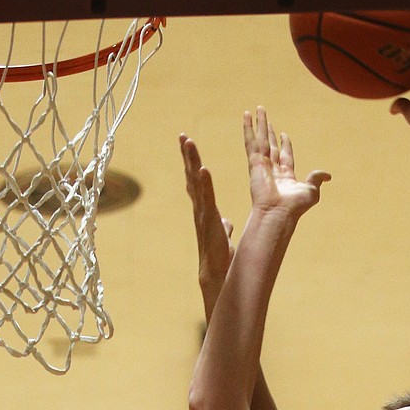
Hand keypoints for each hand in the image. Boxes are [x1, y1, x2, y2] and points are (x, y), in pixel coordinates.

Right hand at [179, 133, 234, 317]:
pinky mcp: (209, 220)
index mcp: (204, 209)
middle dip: (187, 156)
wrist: (217, 274)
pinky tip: (202, 169)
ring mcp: (202, 213)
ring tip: (188, 142)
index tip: (188, 146)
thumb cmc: (219, 255)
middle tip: (182, 135)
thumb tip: (227, 224)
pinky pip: (206, 198)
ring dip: (192, 162)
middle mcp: (199, 207)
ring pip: (195, 183)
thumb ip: (223, 227)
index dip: (192, 164)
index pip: (197, 181)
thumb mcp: (223, 236)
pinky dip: (204, 184)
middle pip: (191, 176)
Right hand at [244, 107, 329, 217]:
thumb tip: (328, 175)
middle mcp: (272, 170)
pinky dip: (248, 129)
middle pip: (270, 145)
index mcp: (286, 176)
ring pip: (260, 140)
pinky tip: (246, 116)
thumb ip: (316, 178)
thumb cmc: (295, 207)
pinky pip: (251, 142)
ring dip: (259, 124)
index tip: (283, 134)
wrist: (278, 212)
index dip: (284, 144)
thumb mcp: (311, 190)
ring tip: (257, 109)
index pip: (284, 155)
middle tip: (265, 118)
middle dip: (268, 131)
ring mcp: (262, 165)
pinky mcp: (254, 163)